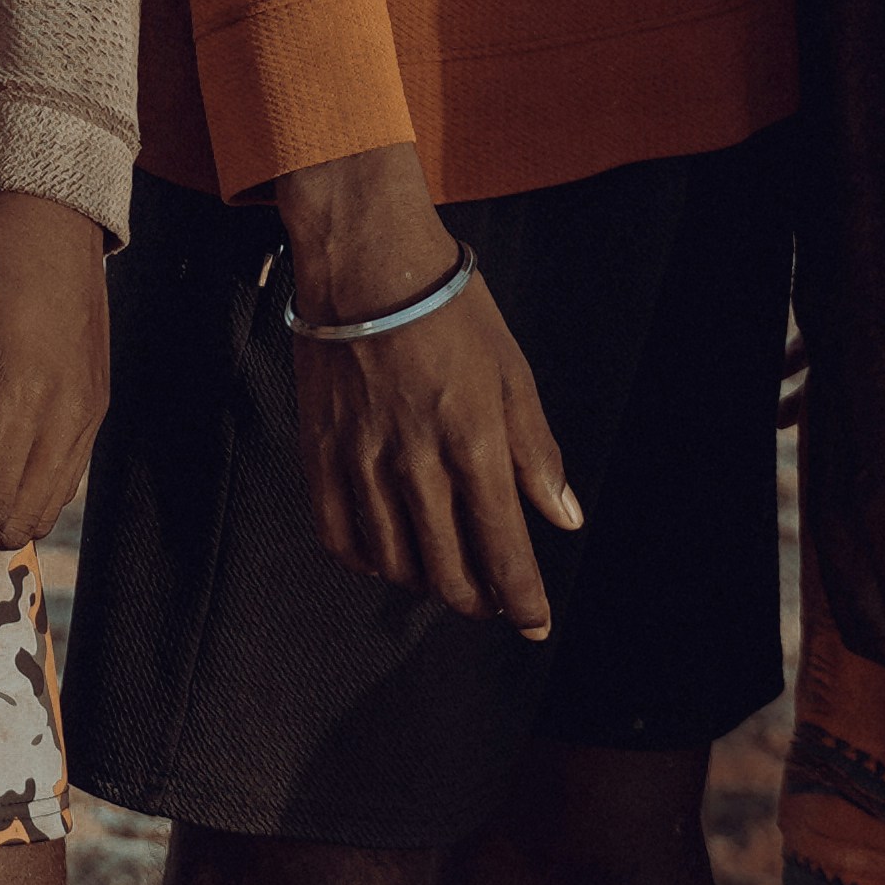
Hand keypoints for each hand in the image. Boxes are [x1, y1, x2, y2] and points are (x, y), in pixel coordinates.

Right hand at [287, 252, 580, 631]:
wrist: (365, 260)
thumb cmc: (448, 310)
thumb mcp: (512, 374)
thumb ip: (537, 454)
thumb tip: (565, 518)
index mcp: (474, 444)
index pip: (503, 552)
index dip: (523, 601)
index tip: (535, 623)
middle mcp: (416, 464)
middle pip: (448, 573)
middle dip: (478, 600)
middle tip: (492, 597)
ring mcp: (361, 461)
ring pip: (395, 564)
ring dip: (426, 584)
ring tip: (444, 574)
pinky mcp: (319, 453)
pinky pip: (338, 535)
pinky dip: (366, 561)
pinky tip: (385, 556)